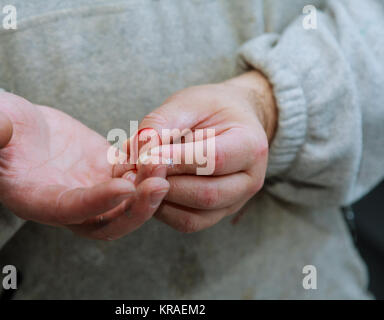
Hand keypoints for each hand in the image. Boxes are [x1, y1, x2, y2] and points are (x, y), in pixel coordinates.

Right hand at [0, 91, 168, 239]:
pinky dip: (146, 168)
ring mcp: (88, 189)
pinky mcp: (103, 171)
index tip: (123, 186)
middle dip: (136, 209)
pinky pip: (131, 177)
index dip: (96, 203)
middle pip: (108, 223)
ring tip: (165, 160)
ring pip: (126, 204)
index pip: (68, 211)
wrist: (12, 125)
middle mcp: (66, 203)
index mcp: (34, 199)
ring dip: (148, 188)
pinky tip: (158, 147)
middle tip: (159, 183)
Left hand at [135, 71, 276, 232]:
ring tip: (135, 179)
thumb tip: (139, 153)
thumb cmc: (210, 108)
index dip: (175, 160)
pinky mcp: (216, 214)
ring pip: (194, 216)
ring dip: (158, 199)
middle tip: (132, 171)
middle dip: (163, 183)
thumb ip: (161, 124)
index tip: (145, 154)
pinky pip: (187, 223)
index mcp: (251, 145)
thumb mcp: (187, 103)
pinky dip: (162, 210)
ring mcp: (235, 202)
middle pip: (205, 194)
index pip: (213, 160)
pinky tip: (147, 190)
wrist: (230, 121)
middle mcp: (250, 180)